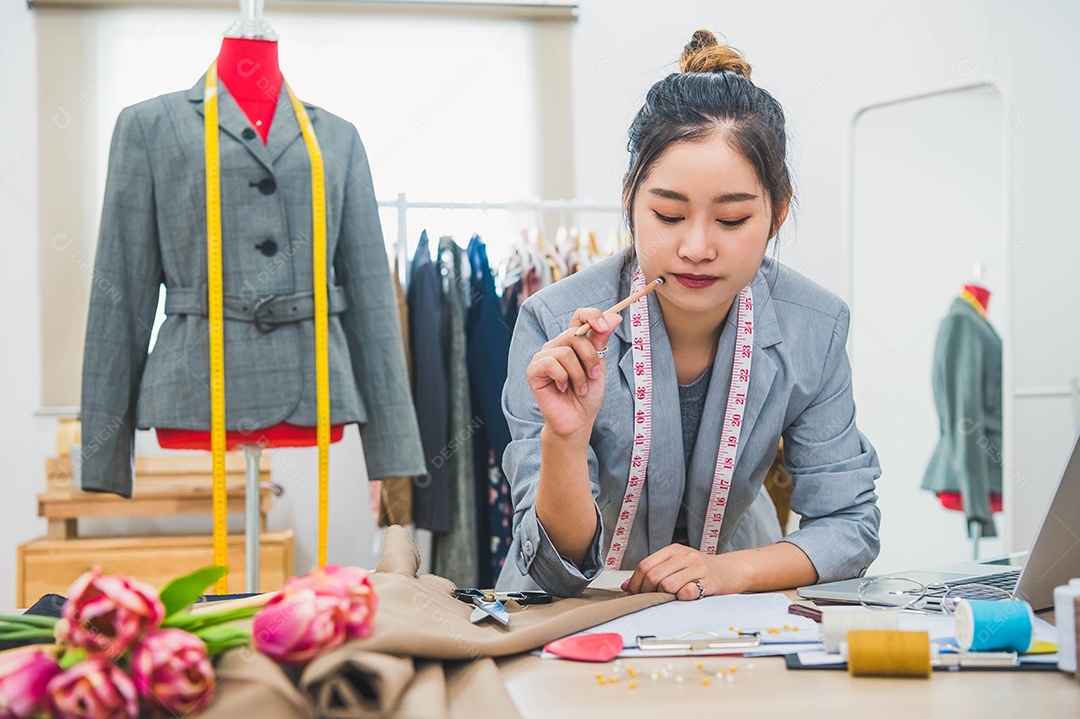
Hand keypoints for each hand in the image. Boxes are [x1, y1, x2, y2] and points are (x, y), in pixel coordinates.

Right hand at [526, 309, 620, 441]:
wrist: (577, 421)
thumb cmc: (587, 395)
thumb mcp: (599, 365)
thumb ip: (601, 341)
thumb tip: (614, 317)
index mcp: (572, 342)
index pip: (579, 316)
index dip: (592, 315)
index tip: (604, 326)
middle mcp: (556, 345)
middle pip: (575, 336)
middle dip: (589, 358)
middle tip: (593, 376)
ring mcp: (543, 357)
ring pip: (565, 352)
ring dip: (578, 375)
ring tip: (579, 388)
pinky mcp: (533, 370)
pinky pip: (552, 364)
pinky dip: (564, 379)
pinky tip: (563, 389)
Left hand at [620, 545, 745, 600]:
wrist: (732, 570)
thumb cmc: (702, 570)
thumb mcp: (677, 565)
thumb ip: (654, 572)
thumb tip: (626, 586)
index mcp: (673, 550)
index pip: (645, 565)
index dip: (636, 583)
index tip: (635, 594)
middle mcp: (685, 555)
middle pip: (654, 576)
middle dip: (647, 592)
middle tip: (651, 600)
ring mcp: (698, 567)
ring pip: (667, 584)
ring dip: (664, 596)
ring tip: (669, 599)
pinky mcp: (710, 581)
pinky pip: (688, 592)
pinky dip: (682, 598)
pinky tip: (685, 598)